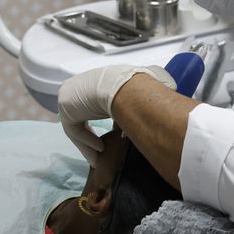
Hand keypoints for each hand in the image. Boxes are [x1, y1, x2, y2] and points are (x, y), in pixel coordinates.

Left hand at [58, 64, 176, 164]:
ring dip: (89, 142)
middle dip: (92, 134)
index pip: (94, 102)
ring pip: (78, 126)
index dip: (103, 119)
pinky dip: (86, 142)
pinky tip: (100, 150)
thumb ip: (154, 87)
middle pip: (83, 115)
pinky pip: (74, 130)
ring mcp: (70, 96)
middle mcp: (80, 86)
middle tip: (104, 149)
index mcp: (96, 79)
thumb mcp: (151, 81)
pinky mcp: (65, 109)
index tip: (114, 133)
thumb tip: (168, 89)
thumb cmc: (139, 84)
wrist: (126, 86)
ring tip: (103, 155)